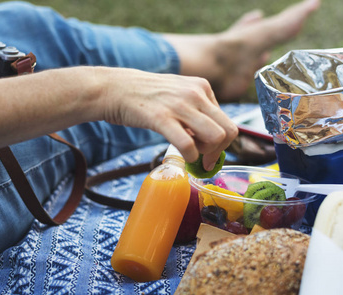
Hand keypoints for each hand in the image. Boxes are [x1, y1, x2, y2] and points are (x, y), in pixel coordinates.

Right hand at [99, 68, 238, 168]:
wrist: (115, 88)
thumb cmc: (145, 96)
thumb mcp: (178, 94)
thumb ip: (195, 110)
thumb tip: (209, 138)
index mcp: (202, 87)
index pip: (228, 122)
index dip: (221, 143)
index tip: (207, 152)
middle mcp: (196, 93)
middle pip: (228, 131)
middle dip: (219, 152)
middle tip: (203, 160)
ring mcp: (179, 105)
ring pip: (215, 137)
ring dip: (206, 154)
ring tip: (191, 156)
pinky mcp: (161, 118)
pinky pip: (188, 144)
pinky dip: (189, 157)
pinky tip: (181, 157)